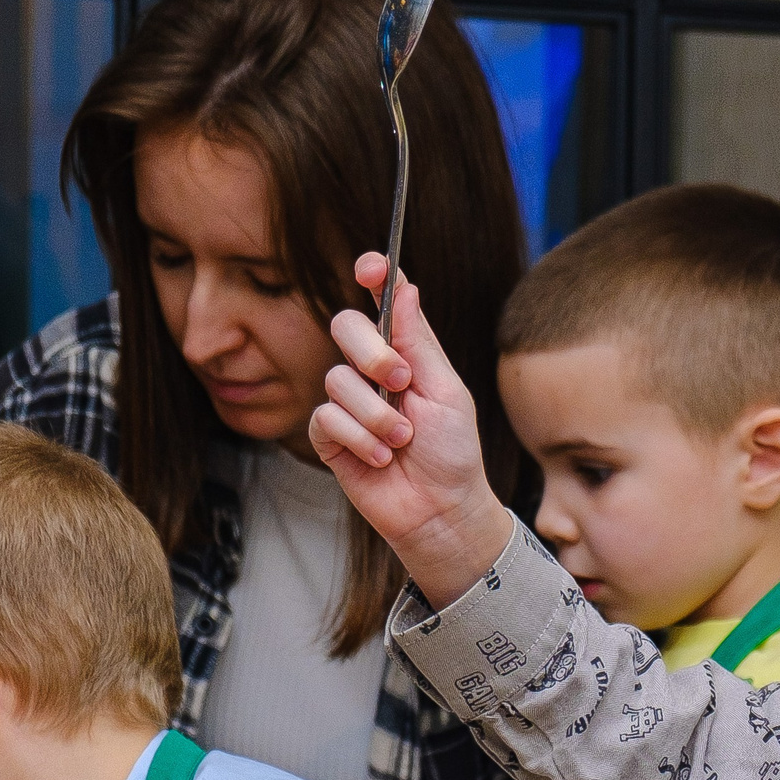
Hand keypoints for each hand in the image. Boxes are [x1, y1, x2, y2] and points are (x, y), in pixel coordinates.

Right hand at [310, 252, 517, 605]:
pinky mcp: (330, 437)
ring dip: (376, 414)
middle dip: (370, 352)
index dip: (373, 277)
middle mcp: (371, 372)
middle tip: (400, 381)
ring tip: (402, 441)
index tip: (370, 268)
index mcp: (405, 353)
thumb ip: (419, 342)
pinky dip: (360, 439)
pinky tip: (382, 459)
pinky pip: (327, 418)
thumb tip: (405, 288)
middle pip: (344, 325)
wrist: (442, 511)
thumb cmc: (452, 453)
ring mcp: (348, 403)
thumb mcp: (446, 391)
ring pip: (336, 379)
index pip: (382, 302)